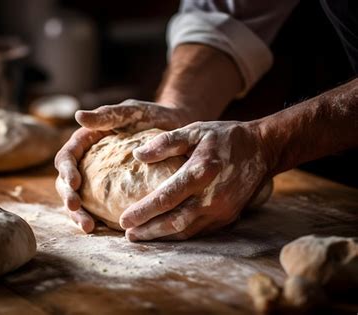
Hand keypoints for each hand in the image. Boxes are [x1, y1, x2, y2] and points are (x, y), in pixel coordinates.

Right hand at [55, 99, 191, 232]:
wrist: (176, 129)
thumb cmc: (152, 116)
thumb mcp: (130, 112)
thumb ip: (106, 115)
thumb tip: (78, 116)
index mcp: (86, 142)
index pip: (67, 157)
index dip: (67, 171)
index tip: (74, 183)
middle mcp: (88, 162)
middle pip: (67, 183)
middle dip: (68, 197)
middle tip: (76, 209)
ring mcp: (99, 179)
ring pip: (80, 199)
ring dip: (79, 214)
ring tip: (89, 227)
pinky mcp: (113, 193)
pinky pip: (100, 208)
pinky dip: (98, 219)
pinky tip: (103, 229)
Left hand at [119, 120, 269, 240]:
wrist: (262, 149)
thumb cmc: (224, 137)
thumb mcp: (195, 130)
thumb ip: (166, 142)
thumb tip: (138, 155)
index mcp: (201, 171)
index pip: (166, 197)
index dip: (144, 211)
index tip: (124, 219)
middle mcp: (212, 196)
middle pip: (174, 221)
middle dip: (148, 230)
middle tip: (128, 234)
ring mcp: (222, 210)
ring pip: (186, 231)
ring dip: (162, 236)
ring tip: (140, 237)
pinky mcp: (228, 216)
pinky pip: (200, 231)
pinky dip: (180, 235)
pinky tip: (165, 234)